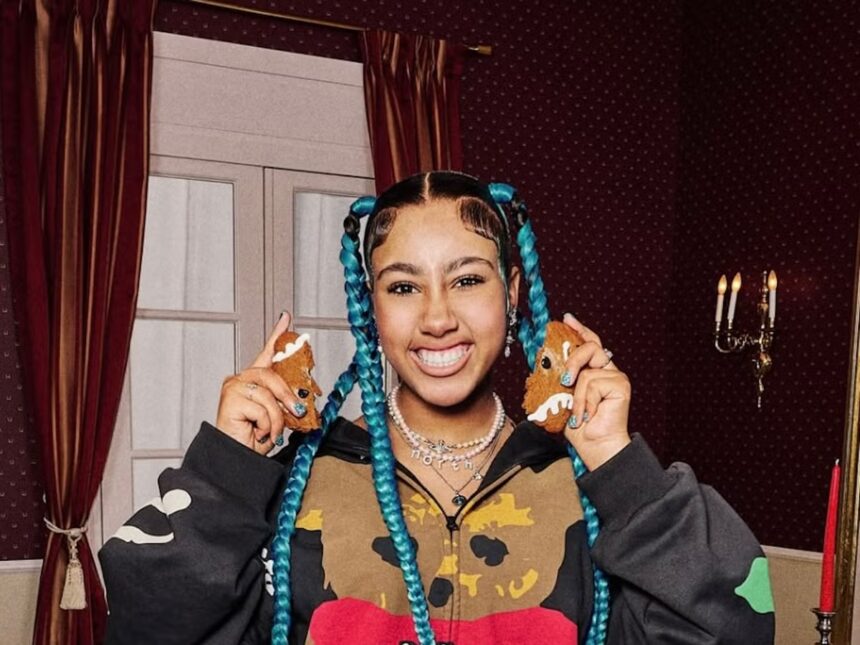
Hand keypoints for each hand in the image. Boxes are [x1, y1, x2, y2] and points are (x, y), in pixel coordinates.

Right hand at [215, 312, 306, 454]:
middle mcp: (240, 379)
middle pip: (272, 374)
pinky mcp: (230, 398)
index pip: (266, 353)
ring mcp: (233, 387)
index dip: (277, 335)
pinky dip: (266, 424)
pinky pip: (262, 407)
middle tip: (297, 411)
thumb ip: (286, 400)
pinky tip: (257, 432)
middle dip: (288, 395)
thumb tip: (304, 394)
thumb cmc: (254, 439)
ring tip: (270, 431)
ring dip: (276, 418)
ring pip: (269, 393)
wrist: (238, 459)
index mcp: (253, 381)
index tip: (287, 318)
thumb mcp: (278, 416)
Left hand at [560, 313, 631, 470]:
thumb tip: (542, 361)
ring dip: (575, 395)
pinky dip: (583, 402)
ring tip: (576, 413)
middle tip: (564, 380)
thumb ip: (558, 378)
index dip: (578, 329)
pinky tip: (587, 416)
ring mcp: (616, 376)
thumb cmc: (577, 426)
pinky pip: (592, 382)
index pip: (588, 342)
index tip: (566, 319)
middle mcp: (607, 370)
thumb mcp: (561, 397)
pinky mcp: (620, 385)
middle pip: (590, 346)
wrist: (594, 447)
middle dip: (572, 359)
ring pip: (586, 370)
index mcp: (594, 370)